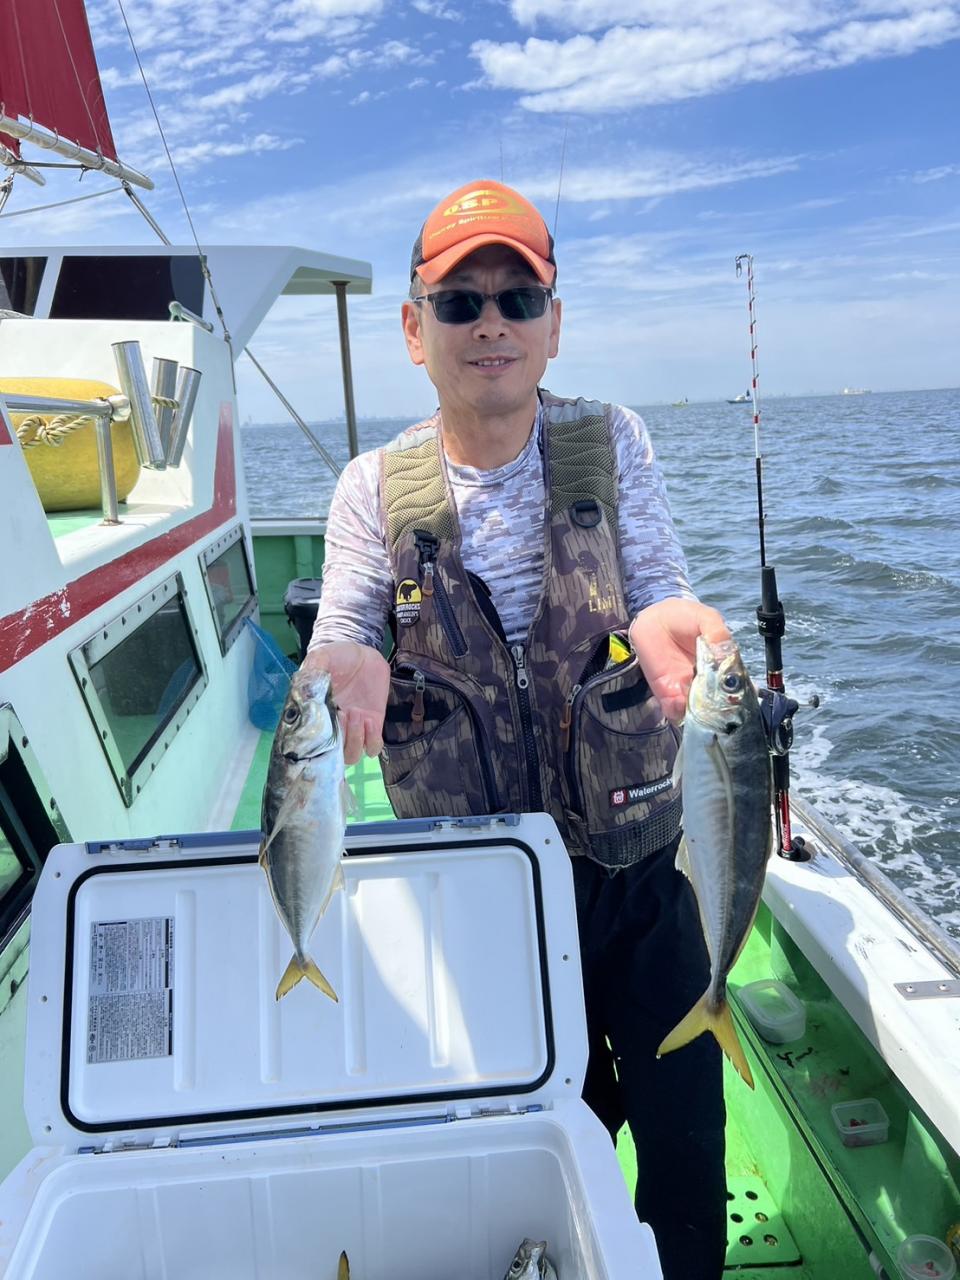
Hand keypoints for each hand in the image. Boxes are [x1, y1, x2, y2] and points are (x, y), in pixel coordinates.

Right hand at [301, 642, 390, 765]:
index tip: (325, 719)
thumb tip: (306, 690)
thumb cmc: (338, 656)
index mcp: (316, 716)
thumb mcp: (322, 658)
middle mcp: (333, 727)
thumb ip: (313, 671)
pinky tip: (369, 719)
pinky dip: (372, 740)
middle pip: (331, 757)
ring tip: (356, 714)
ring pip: (351, 756)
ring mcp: (353, 728)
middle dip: (337, 742)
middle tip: (342, 715)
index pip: (311, 743)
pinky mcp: (372, 725)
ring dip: (354, 740)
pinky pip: (373, 747)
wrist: (364, 654)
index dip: (318, 740)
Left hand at [628, 598, 730, 723]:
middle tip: (711, 697)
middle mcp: (710, 684)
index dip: (739, 696)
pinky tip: (677, 699)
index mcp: (724, 667)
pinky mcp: (669, 695)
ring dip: (698, 712)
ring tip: (693, 696)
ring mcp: (690, 691)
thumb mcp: (705, 618)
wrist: (654, 621)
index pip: (737, 689)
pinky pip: (676, 712)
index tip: (736, 696)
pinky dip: (677, 710)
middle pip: (720, 707)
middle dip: (719, 708)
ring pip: (700, 714)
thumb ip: (717, 632)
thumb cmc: (685, 618)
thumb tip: (724, 650)